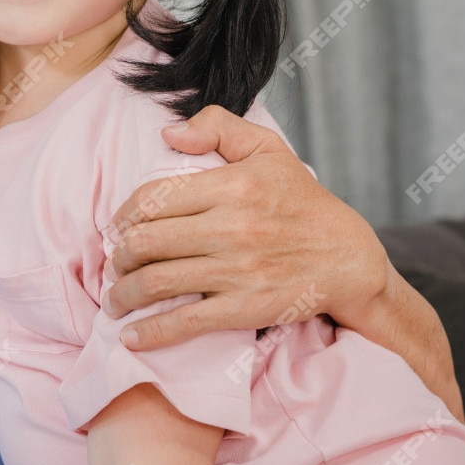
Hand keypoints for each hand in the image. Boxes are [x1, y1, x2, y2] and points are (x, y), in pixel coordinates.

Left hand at [105, 105, 463, 420]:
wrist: (349, 258)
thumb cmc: (303, 202)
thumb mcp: (268, 149)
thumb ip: (219, 127)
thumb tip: (168, 133)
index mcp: (232, 186)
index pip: (154, 199)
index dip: (125, 216)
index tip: (120, 228)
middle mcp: (231, 227)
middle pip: (147, 242)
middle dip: (119, 257)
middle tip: (115, 264)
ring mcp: (237, 271)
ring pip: (157, 282)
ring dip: (123, 295)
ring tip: (115, 300)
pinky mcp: (245, 307)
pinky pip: (185, 322)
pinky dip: (150, 332)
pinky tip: (131, 337)